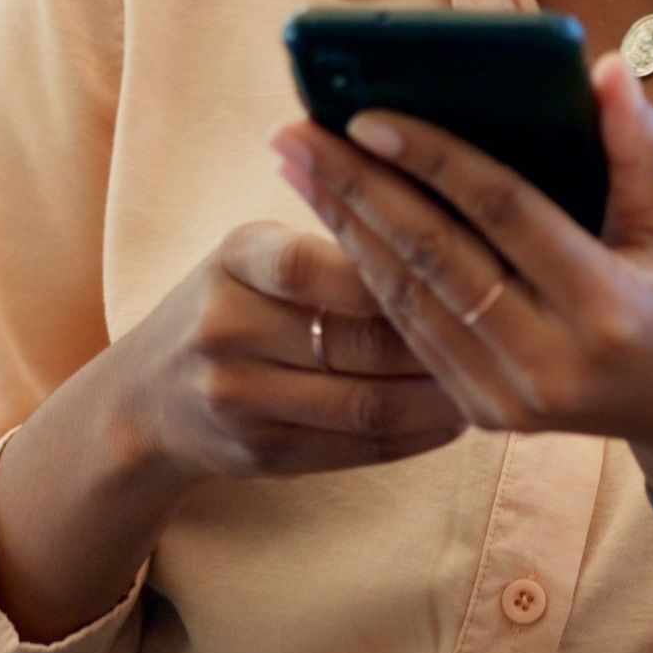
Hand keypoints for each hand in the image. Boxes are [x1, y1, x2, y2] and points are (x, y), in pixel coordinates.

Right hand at [100, 220, 468, 481]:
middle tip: (505, 330)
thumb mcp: (256, 252)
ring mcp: (239, 400)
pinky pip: (357, 449)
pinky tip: (457, 417)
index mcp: (235, 260)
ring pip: (365, 402)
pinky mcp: (260, 455)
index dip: (397, 267)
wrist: (147, 399)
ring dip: (440, 394)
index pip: (317, 259)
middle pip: (356, 339)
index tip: (465, 264)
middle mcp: (226, 329)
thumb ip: (333, 236)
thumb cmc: (234, 302)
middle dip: (440, 337)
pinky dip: (417, 435)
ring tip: (495, 377)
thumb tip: (443, 197)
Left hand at [272, 54, 652, 505]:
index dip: (434, 160)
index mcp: (608, 310)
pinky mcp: (484, 415)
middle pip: (434, 259)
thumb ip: (641, 148)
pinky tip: (335, 222)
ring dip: (344, 227)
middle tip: (292, 130)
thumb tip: (601, 68)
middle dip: (355, 188)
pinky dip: (369, 275)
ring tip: (297, 165)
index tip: (366, 113)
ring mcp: (512, 399)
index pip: (504, 215)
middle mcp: (552, 364)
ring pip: (407, 301)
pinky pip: (412, 335)